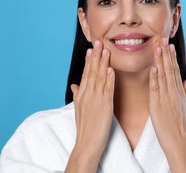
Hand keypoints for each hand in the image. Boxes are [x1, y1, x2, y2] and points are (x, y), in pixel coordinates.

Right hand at [70, 40, 114, 157]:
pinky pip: (107, 90)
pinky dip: (109, 79)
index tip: (92, 49)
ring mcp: (96, 100)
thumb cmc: (84, 127)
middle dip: (96, 56)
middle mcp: (87, 95)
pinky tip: (110, 69)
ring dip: (102, 63)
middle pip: (92, 72)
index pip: (86, 74)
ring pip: (99, 78)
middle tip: (99, 42)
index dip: (89, 61)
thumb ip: (77, 95)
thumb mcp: (78, 109)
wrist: (87, 143)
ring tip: (105, 50)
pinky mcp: (105, 106)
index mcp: (81, 95)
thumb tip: (74, 85)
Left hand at [148, 38, 185, 151]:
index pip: (175, 71)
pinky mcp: (158, 106)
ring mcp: (166, 99)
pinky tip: (154, 68)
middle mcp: (174, 93)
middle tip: (163, 38)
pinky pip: (156, 90)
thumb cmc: (180, 125)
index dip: (172, 57)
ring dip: (160, 61)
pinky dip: (155, 78)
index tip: (169, 44)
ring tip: (158, 47)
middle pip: (170, 70)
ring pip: (163, 76)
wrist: (178, 141)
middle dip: (166, 53)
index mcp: (179, 92)